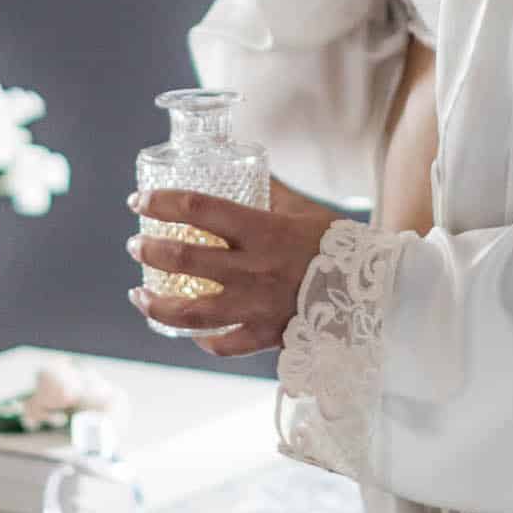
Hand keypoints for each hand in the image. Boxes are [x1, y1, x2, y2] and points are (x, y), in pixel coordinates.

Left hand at [124, 177, 341, 358]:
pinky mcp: (266, 337)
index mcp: (262, 231)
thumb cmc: (339, 245)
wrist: (376, 292)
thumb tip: (247, 168)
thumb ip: (270, 192)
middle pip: (183, 259)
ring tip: (138, 293)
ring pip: (190, 313)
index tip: (140, 202)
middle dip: (150, 250)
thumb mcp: (302, 210)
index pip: (198, 209)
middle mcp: (253, 269)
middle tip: (136, 244)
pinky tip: (188, 331)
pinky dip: (201, 339)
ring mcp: (256, 307)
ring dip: (156, 304)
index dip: (162, 203)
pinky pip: (223, 345)